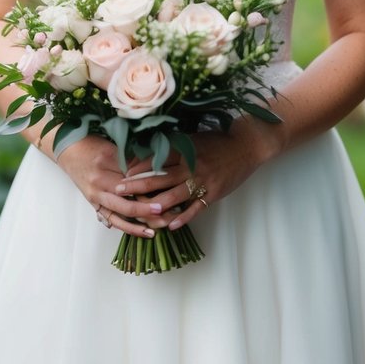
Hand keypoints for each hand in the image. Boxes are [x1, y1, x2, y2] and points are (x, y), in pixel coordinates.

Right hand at [54, 135, 165, 238]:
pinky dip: (125, 227)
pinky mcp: (93, 203)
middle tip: (164, 213)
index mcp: (106, 166)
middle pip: (124, 203)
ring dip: (136, 226)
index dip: (149, 187)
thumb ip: (133, 159)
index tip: (166, 191)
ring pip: (118, 215)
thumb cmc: (92, 144)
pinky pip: (110, 219)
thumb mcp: (113, 147)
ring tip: (154, 231)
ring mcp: (95, 196)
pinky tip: (139, 231)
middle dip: (145, 210)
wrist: (67, 150)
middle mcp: (99, 185)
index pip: (131, 181)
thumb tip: (157, 168)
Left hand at [112, 118, 283, 231]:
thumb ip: (176, 145)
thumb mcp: (195, 137)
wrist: (246, 146)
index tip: (123, 171)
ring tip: (138, 211)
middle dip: (137, 185)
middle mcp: (190, 166)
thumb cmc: (218, 141)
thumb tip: (153, 148)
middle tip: (118, 190)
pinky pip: (195, 208)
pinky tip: (170, 225)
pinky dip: (183, 218)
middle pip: (159, 178)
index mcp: (185, 150)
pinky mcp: (213, 193)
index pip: (156, 158)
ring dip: (155, 205)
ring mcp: (202, 181)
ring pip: (174, 196)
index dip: (138, 165)